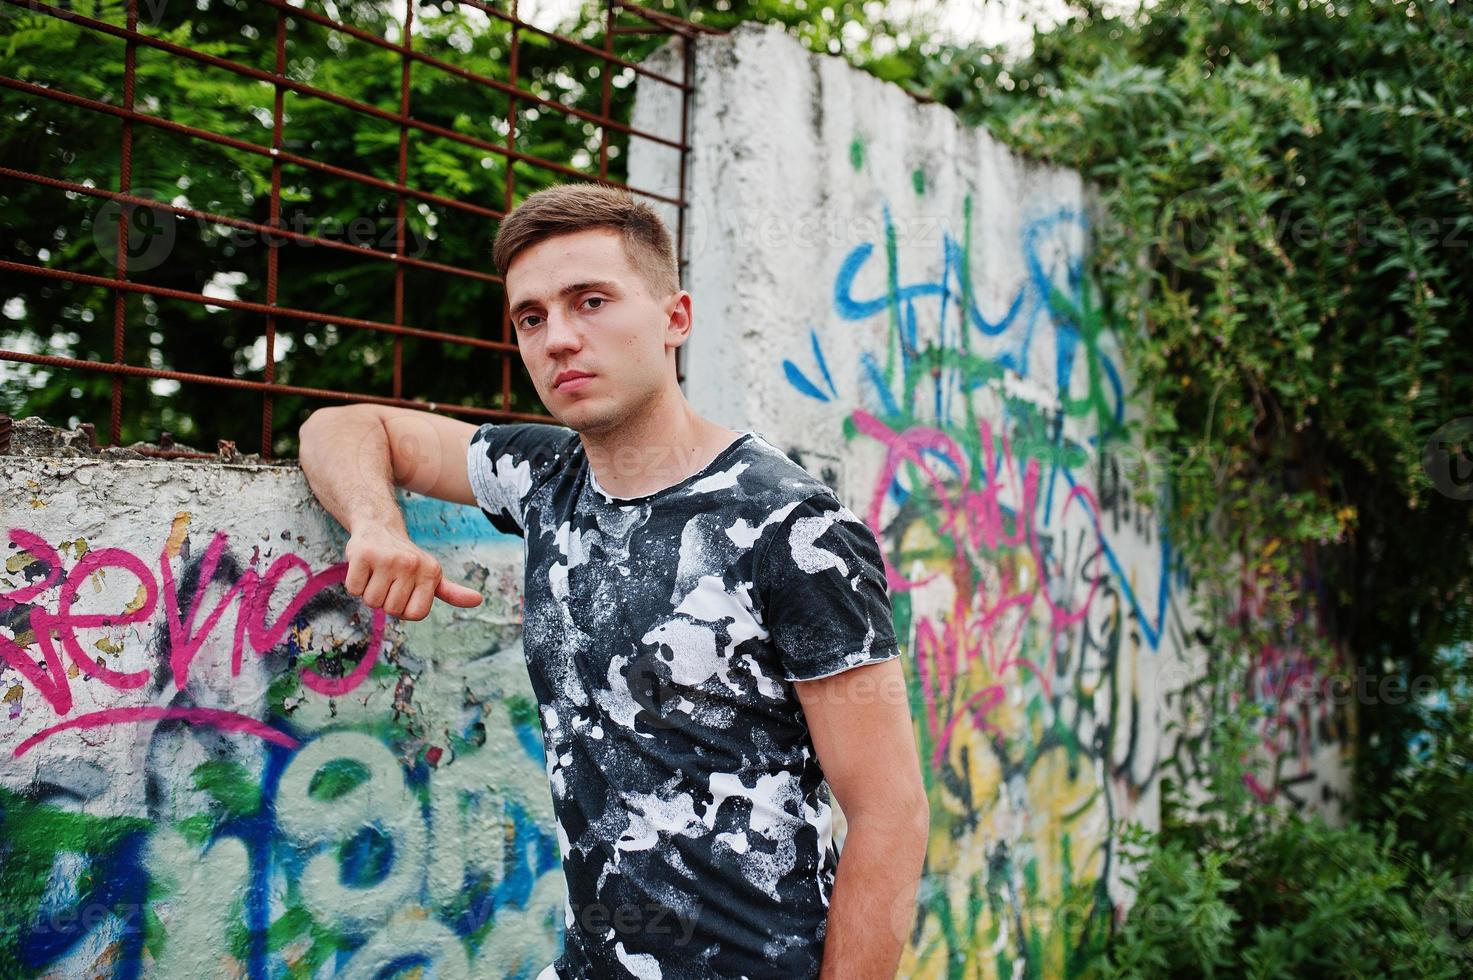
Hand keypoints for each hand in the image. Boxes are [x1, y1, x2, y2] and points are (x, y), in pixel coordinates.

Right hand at [343, 525, 482, 619]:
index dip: (405, 609)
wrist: (379, 527)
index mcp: (431, 571)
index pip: (416, 615)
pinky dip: (355, 583)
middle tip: (388, 579)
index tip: (404, 592)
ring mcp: (387, 558)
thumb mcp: (432, 574)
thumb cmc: (407, 559)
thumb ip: (452, 591)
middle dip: (386, 600)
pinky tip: (363, 567)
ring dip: (369, 592)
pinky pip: (354, 589)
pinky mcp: (363, 555)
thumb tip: (478, 600)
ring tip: (376, 573)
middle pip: (392, 609)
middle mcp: (411, 564)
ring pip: (372, 601)